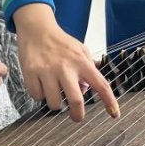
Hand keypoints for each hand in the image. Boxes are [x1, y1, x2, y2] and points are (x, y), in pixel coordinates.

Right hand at [13, 3, 118, 121]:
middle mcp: (65, 67)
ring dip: (56, 103)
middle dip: (78, 115)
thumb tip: (86, 90)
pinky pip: (37, 96)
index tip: (114, 114)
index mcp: (81, 61)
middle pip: (76, 101)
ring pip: (54, 103)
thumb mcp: (80, 50)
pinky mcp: (30, 72)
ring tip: (54, 91)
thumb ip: (88, 69)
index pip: (101, 84)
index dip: (110, 101)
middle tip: (77, 117)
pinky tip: (41, 84)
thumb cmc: (60, 42)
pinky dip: (39, 94)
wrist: (37, 28)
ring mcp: (47, 70)